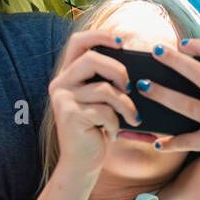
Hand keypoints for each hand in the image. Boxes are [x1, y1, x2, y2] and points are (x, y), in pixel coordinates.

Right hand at [46, 29, 141, 184]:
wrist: (82, 163)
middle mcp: (60, 83)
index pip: (78, 41)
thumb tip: (139, 69)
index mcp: (68, 74)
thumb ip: (110, 81)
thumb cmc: (98, 129)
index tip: (122, 41)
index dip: (100, 35)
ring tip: (133, 118)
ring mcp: (62, 98)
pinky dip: (116, 123)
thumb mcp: (104, 101)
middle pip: (92, 59)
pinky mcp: (69, 115)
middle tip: (130, 88)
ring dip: (126, 105)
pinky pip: (104, 110)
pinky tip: (114, 133)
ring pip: (104, 88)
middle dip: (119, 71)